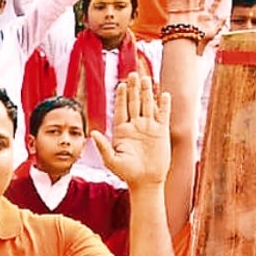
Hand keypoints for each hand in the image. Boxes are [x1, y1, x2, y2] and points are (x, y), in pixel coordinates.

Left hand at [94, 72, 169, 188]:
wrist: (145, 181)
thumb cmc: (126, 173)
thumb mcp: (111, 160)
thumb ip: (103, 146)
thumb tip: (92, 133)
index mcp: (122, 130)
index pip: (121, 109)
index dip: (121, 96)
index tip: (120, 84)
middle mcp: (135, 126)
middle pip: (134, 103)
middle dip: (133, 89)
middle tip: (133, 74)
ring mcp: (149, 128)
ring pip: (148, 105)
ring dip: (147, 92)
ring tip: (146, 78)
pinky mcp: (162, 132)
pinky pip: (163, 115)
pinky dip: (163, 105)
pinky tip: (163, 94)